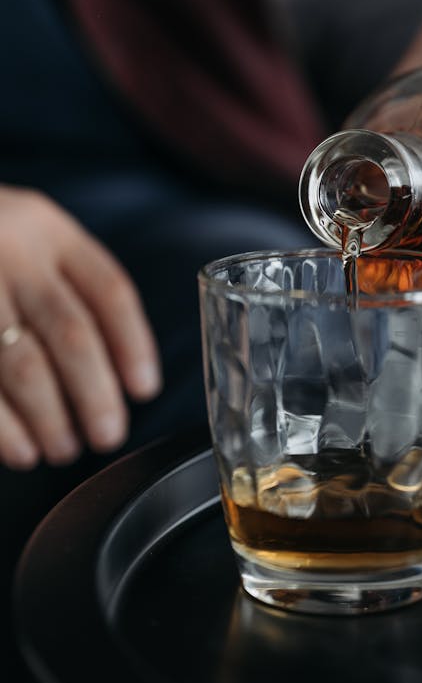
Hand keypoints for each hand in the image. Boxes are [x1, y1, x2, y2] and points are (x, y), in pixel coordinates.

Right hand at [0, 187, 160, 469]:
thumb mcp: (30, 238)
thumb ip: (68, 284)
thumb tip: (118, 375)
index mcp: (49, 231)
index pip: (108, 289)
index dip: (133, 344)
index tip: (146, 389)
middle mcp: (12, 253)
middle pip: (71, 332)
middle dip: (95, 393)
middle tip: (109, 435)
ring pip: (23, 364)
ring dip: (49, 417)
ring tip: (64, 449)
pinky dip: (2, 427)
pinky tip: (20, 451)